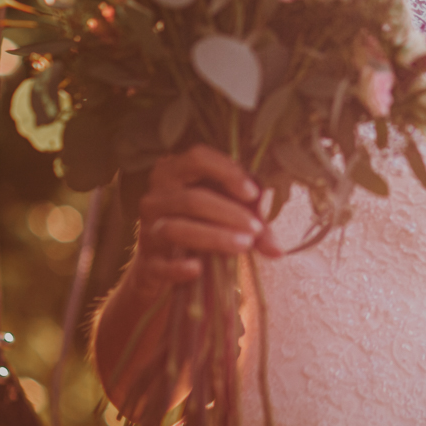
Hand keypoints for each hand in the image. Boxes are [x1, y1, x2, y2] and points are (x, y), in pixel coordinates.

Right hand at [128, 146, 280, 289]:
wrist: (164, 264)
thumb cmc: (202, 226)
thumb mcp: (226, 216)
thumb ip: (254, 226)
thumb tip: (278, 251)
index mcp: (174, 172)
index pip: (197, 157)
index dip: (227, 172)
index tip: (253, 193)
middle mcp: (155, 198)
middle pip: (191, 199)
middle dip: (229, 213)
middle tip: (256, 228)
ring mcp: (147, 230)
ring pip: (176, 229)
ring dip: (214, 237)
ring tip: (244, 245)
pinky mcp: (147, 262)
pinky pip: (160, 264)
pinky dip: (178, 267)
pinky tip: (198, 268)